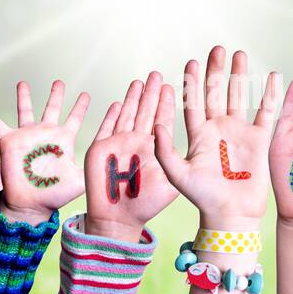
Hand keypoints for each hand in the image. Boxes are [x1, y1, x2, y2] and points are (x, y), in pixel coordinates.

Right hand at [0, 80, 89, 219]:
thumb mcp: (80, 179)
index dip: (81, 106)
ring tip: (22, 83)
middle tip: (59, 82)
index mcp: (64, 140)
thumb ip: (93, 165)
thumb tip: (112, 157)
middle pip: (52, 108)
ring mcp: (27, 136)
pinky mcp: (10, 142)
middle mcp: (46, 134)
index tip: (87, 94)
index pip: (75, 118)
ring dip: (23, 97)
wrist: (31, 205)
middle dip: (55, 95)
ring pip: (25, 110)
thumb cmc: (55, 195)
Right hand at [83, 72, 178, 241]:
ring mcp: (118, 145)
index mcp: (154, 148)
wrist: (118, 219)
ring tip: (139, 81)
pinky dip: (111, 115)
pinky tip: (117, 102)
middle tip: (156, 74)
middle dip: (150, 93)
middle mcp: (137, 143)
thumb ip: (175, 161)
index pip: (161, 120)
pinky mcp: (100, 150)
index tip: (171, 85)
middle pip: (144, 112)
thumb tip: (191, 144)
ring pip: (126, 115)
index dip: (165, 102)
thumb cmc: (145, 205)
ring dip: (132, 98)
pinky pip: (106, 128)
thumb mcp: (170, 182)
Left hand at [154, 46, 277, 226]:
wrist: (231, 215)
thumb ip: (165, 150)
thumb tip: (155, 124)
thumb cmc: (203, 198)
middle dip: (216, 70)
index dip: (192, 82)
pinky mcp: (259, 140)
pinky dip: (269, 95)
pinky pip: (266, 112)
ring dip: (239, 76)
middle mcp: (218, 129)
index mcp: (198, 135)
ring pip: (239, 97)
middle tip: (217, 49)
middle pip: (216, 93)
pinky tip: (271, 77)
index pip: (193, 102)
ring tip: (239, 54)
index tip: (192, 62)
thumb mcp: (177, 175)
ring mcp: (239, 132)